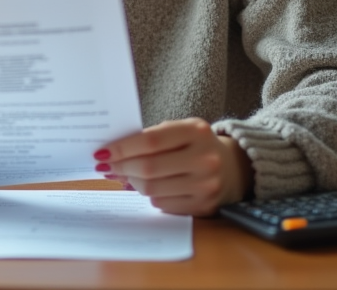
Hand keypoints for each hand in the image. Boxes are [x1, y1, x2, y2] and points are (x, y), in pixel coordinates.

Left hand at [95, 118, 252, 216]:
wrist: (234, 167)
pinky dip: (149, 195)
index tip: (102, 152)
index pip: (151, 140)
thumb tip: (113, 154)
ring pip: (152, 189)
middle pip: (149, 168)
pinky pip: (162, 204)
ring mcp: (206, 185)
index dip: (122, 148)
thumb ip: (152, 136)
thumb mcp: (181, 130)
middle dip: (121, 167)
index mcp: (197, 132)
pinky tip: (147, 186)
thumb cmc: (197, 145)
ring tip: (126, 175)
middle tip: (106, 166)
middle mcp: (204, 159)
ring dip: (132, 183)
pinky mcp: (203, 206)